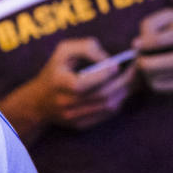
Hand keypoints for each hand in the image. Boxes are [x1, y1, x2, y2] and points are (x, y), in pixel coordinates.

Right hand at [20, 38, 136, 130]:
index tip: (116, 64)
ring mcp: (73, 117)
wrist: (38, 102)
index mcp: (58, 84)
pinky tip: (120, 91)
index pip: (84, 84)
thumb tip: (109, 60)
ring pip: (108, 106)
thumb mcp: (63, 51)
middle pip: (102, 95)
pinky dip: (118, 101)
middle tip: (135, 70)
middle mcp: (64, 103)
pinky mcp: (80, 125)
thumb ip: (86, 47)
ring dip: (124, 92)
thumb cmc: (55, 71)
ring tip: (132, 80)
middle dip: (123, 82)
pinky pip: (107, 114)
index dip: (104, 74)